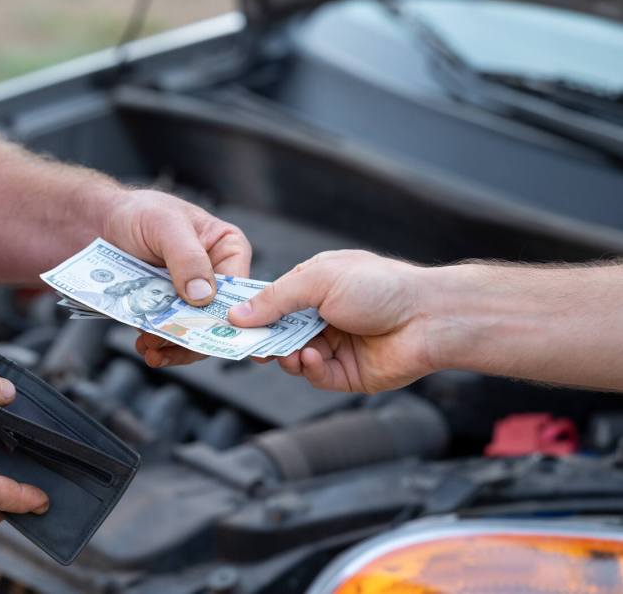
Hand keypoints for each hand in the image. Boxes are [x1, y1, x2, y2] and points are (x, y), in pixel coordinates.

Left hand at [105, 190, 250, 366]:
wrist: (96, 223)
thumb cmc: (138, 212)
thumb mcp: (166, 225)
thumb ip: (188, 257)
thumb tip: (204, 294)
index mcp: (227, 249)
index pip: (240, 288)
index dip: (229, 312)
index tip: (209, 331)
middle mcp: (214, 275)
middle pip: (216, 316)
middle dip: (195, 335)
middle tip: (169, 342)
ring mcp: (189, 295)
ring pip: (192, 330)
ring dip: (173, 343)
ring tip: (150, 347)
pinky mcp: (166, 308)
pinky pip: (170, 333)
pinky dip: (158, 343)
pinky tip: (144, 345)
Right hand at [228, 250, 435, 392]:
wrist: (429, 317)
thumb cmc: (381, 286)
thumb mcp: (319, 280)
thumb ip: (276, 298)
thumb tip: (238, 313)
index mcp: (315, 287)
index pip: (273, 302)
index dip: (252, 312)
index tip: (228, 322)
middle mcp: (323, 316)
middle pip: (278, 333)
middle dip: (263, 339)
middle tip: (247, 345)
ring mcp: (334, 345)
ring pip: (292, 357)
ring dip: (284, 355)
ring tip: (285, 352)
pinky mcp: (347, 373)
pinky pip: (315, 376)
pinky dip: (307, 369)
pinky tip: (309, 358)